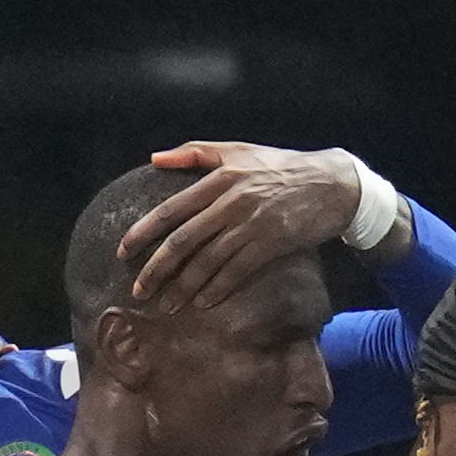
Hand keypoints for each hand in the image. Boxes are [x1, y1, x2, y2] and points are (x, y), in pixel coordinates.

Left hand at [121, 142, 396, 310]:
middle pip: (182, 241)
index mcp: (218, 178)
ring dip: (183, 287)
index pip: (170, 210)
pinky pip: (237, 271)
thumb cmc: (281, 167)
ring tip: (166, 305)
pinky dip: (217, 289)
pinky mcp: (271, 243)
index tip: (123, 252)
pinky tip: (202, 303)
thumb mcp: (239, 150)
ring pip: (207, 261)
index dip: (143, 233)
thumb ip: (195, 153)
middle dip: (156, 270)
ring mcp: (251, 224)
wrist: (332, 183)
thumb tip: (154, 158)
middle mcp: (230, 201)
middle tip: (139, 291)